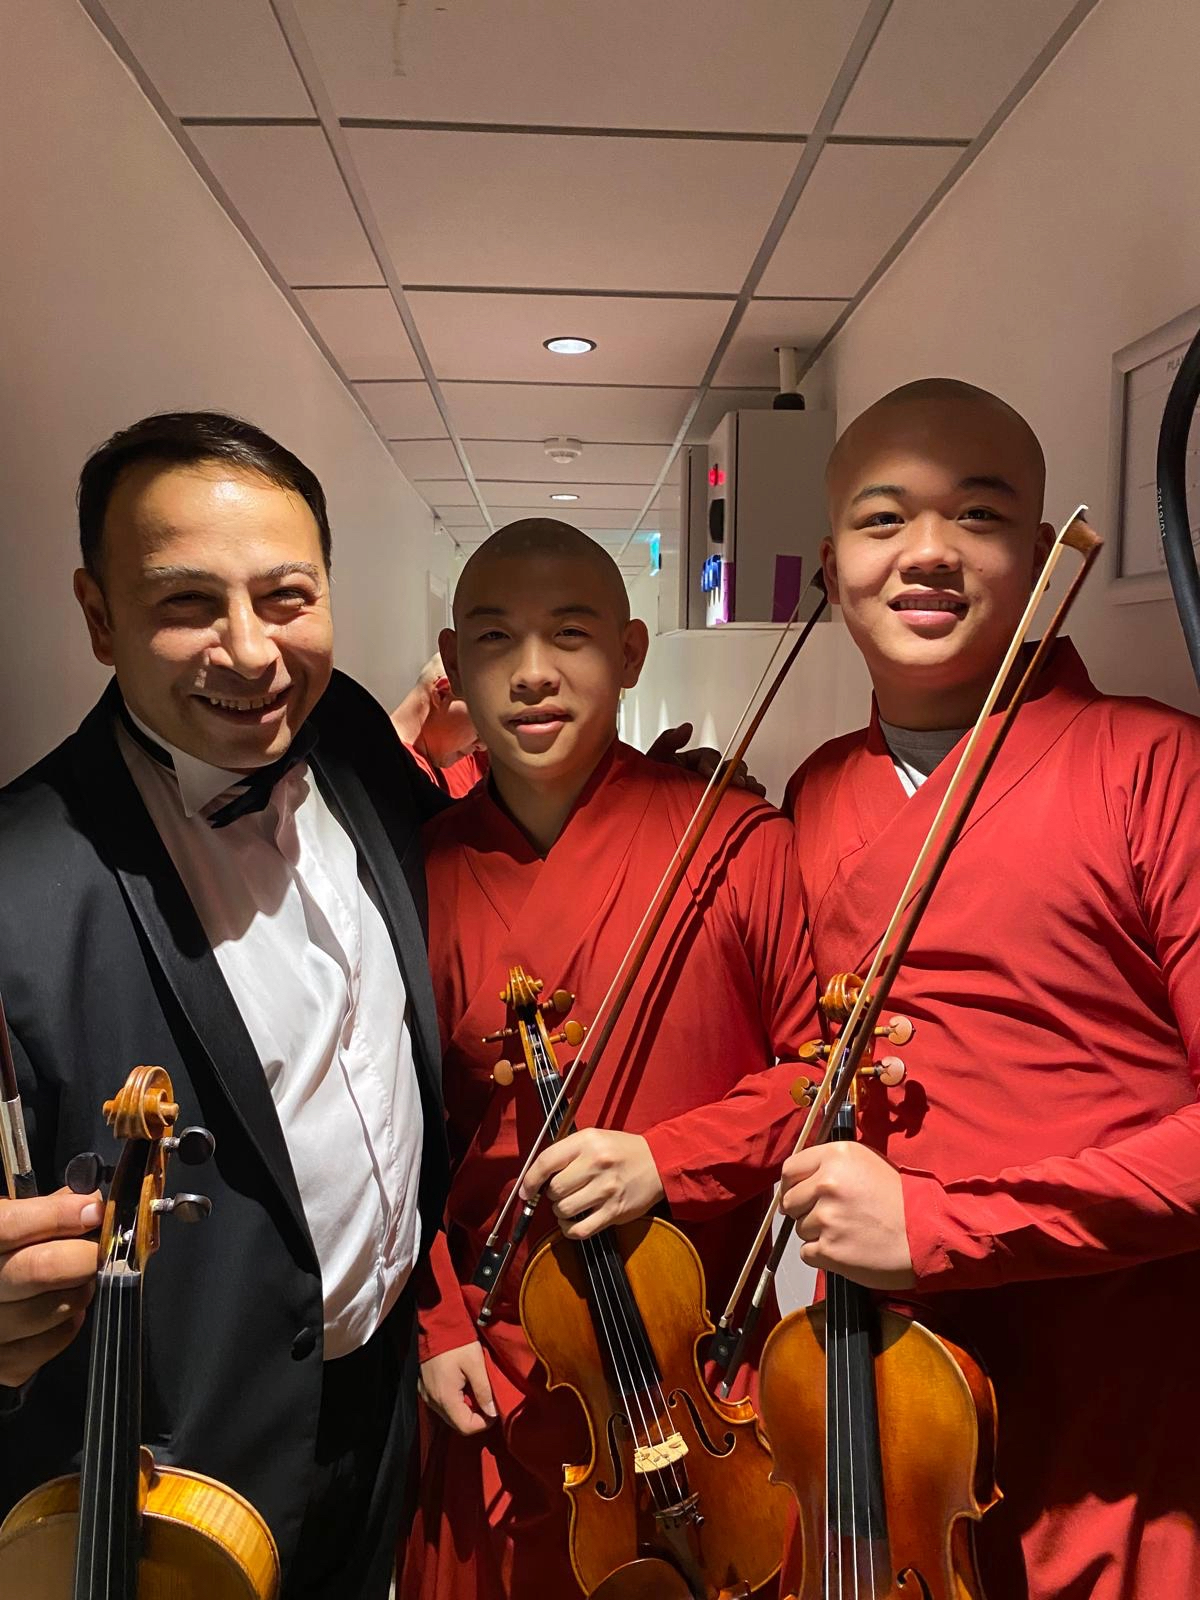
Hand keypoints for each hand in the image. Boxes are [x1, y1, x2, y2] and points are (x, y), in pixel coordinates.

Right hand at [0, 1188, 101, 1387]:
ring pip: (57, 1305)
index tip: (92, 1211)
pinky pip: (57, 1339)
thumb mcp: (8, 1222)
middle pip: (41, 1268)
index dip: (57, 1216)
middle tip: (98, 1248)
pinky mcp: (5, 1365)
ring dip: (82, 1288)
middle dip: (84, 1254)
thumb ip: (42, 1209)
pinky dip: (71, 1322)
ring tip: (78, 1278)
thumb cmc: (2, 1257)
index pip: (9, 1226)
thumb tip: (90, 1203)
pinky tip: (62, 1309)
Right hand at [418, 1340, 496, 1434]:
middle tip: (488, 1401)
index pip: (465, 1427)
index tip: (494, 1411)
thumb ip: (484, 1390)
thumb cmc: (457, 1342)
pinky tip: (463, 1387)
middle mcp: (432, 1401)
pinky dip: (455, 1401)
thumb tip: (492, 1411)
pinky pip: (442, 1404)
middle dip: (475, 1417)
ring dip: (465, 1409)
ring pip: (449, 1415)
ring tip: (476, 1391)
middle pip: (456, 1423)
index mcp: (445, 1397)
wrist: (436, 1324)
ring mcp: (426, 1395)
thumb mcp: (476, 1363)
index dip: (483, 1424)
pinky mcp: (425, 1389)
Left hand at [522, 1130, 663, 1239]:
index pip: (546, 1161)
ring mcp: (606, 1190)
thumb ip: (566, 1153)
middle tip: (562, 1191)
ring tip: (570, 1204)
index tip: (526, 1190)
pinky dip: (570, 1229)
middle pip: (554, 1190)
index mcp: (587, 1142)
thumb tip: (535, 1178)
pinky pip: (579, 1230)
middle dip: (552, 1194)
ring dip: (561, 1211)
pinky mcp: (614, 1212)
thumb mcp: (594, 1139)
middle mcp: (596, 1164)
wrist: (659, 1162)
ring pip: (564, 1210)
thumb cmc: (622, 1151)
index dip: (530, 1179)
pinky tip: (573, 1222)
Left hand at [645, 723, 766, 797]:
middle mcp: (706, 775)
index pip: (709, 757)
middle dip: (734, 774)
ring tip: (753, 789)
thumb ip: (668, 741)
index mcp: (693, 762)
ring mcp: (713, 790)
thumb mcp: (655, 760)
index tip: (709, 773)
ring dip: (747, 782)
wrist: (647, 816)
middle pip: (728, 768)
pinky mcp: (719, 805)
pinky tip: (756, 797)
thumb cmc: (648, 787)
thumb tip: (688, 727)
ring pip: (737, 780)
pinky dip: (750, 795)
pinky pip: (739, 797)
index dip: (711, 764)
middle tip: (737, 783)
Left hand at [779, 1143, 913, 1290]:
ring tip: (848, 1231)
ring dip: (818, 1233)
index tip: (800, 1194)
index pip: (789, 1169)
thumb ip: (831, 1164)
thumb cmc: (901, 1199)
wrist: (925, 1233)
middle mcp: (827, 1183)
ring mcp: (827, 1217)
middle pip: (790, 1201)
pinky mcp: (829, 1249)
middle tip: (833, 1216)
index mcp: (835, 1156)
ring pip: (799, 1228)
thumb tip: (799, 1178)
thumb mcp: (866, 1162)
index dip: (793, 1185)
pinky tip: (846, 1248)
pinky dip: (822, 1255)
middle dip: (805, 1210)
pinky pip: (807, 1253)